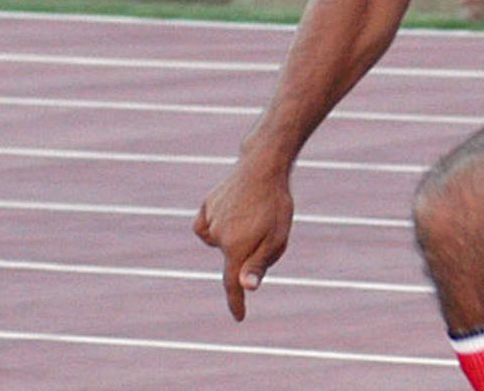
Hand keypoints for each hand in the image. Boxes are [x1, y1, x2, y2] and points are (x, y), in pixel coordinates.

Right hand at [193, 162, 294, 320]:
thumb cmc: (275, 205)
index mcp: (236, 249)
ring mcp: (210, 221)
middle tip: (267, 229)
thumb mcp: (276, 239)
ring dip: (234, 236)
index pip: (232, 285)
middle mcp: (218, 238)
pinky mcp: (207, 206)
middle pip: (232, 258)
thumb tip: (245, 287)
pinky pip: (208, 227)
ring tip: (253, 214)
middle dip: (247, 252)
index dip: (236, 303)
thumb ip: (258, 264)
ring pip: (220, 241)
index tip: (240, 318)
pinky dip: (216, 226)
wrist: (263, 166)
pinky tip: (230, 212)